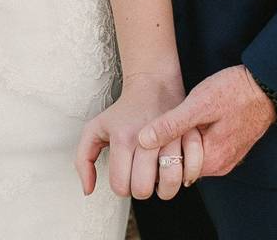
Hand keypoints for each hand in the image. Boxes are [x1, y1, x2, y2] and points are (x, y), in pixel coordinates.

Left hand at [75, 72, 202, 200]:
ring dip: (164, 188)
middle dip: (141, 189)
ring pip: (170, 183)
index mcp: (122, 139)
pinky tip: (179, 170)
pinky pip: (194, 167)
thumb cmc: (121, 112)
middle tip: (141, 177)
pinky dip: (188, 175)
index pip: (121, 187)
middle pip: (144, 189)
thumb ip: (83, 161)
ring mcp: (171, 136)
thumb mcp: (94, 130)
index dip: (122, 187)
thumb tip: (88, 190)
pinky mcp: (190, 133)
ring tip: (159, 177)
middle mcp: (147, 138)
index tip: (125, 174)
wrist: (151, 85)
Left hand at [138, 65, 275, 176]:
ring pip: (193, 154)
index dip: (158, 151)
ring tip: (176, 117)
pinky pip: (204, 147)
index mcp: (211, 160)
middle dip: (170, 145)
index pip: (172, 168)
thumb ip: (171, 124)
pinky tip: (191, 119)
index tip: (151, 132)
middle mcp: (220, 164)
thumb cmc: (234, 92)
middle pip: (182, 163)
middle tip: (161, 122)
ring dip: (182, 140)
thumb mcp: (198, 104)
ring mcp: (227, 157)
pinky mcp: (230, 146)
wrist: (267, 85)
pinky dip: (195, 136)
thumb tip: (143, 140)